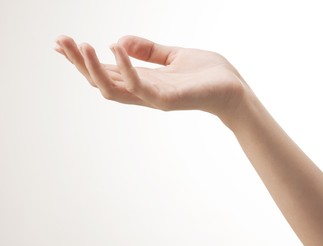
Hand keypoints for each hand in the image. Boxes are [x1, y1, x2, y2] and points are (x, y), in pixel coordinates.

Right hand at [54, 35, 248, 123]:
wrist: (234, 89)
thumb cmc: (208, 74)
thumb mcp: (174, 56)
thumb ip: (149, 51)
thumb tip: (120, 40)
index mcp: (144, 80)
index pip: (107, 71)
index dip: (84, 60)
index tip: (62, 43)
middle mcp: (144, 91)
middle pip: (102, 81)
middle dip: (79, 63)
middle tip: (60, 41)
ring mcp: (153, 98)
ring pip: (112, 88)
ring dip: (93, 68)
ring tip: (79, 45)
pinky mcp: (167, 99)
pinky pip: (139, 86)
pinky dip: (125, 67)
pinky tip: (115, 46)